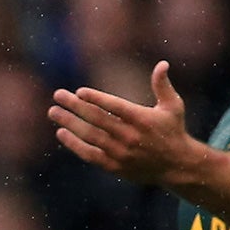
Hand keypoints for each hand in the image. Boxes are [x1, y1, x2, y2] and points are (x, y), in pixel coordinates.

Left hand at [50, 61, 206, 186]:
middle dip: (74, 106)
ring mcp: (120, 153)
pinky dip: (74, 145)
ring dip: (69, 123)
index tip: (79, 92)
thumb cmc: (172, 130)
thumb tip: (162, 64)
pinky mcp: (114, 166)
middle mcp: (130, 136)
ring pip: (89, 136)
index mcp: (143, 119)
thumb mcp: (173, 106)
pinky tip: (61, 133)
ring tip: (53, 112)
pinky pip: (89, 154)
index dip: (96, 99)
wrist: (176, 166)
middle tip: (57, 95)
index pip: (115, 107)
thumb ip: (163, 85)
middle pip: (97, 119)